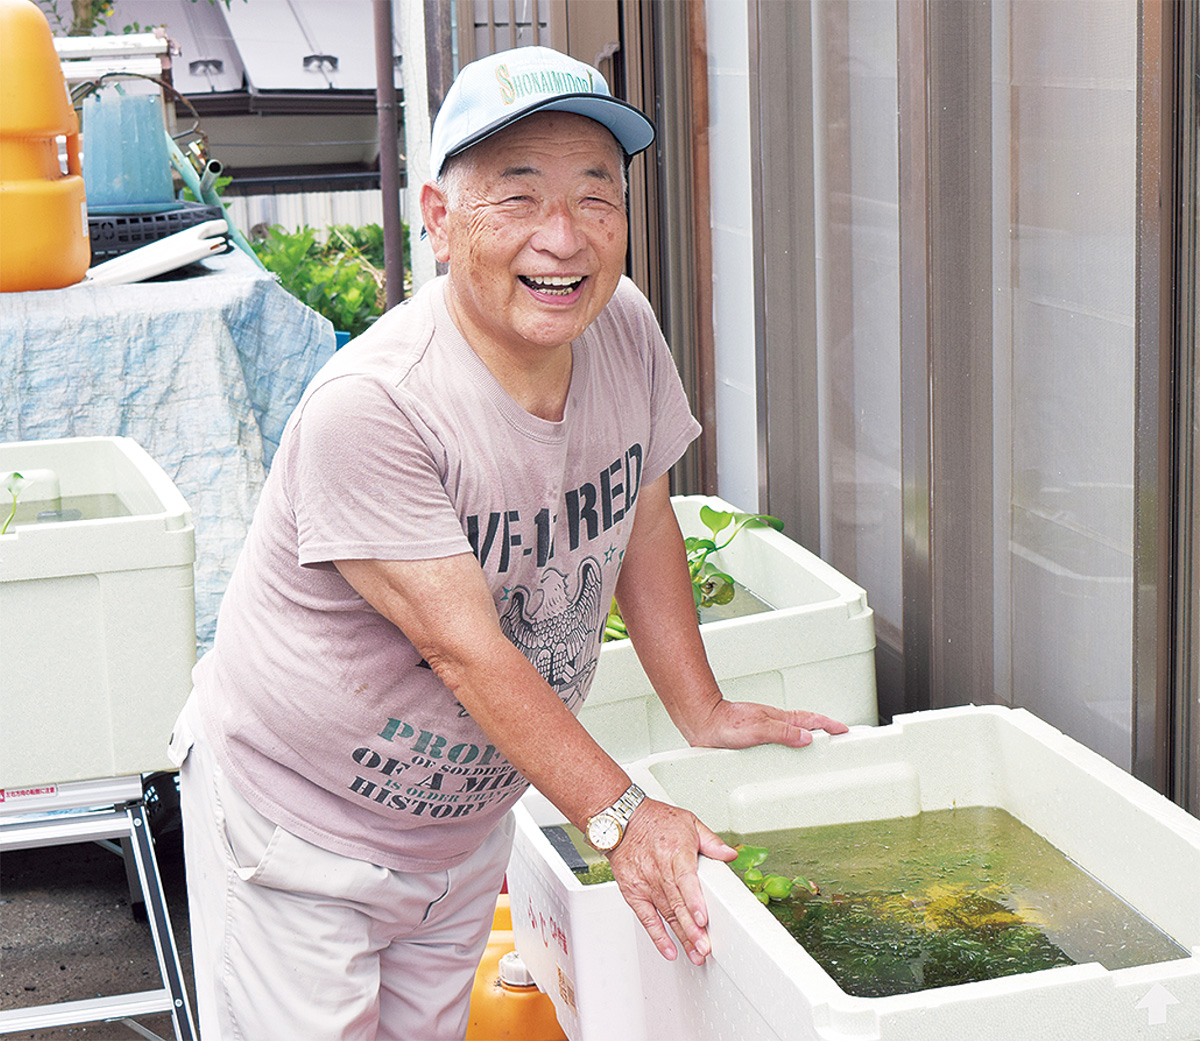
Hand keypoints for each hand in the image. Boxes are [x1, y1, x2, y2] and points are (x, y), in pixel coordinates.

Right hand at [606, 798, 736, 965]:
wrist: (620, 820)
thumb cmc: (654, 820)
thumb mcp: (689, 822)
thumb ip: (711, 841)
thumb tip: (730, 854)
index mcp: (676, 852)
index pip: (685, 880)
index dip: (694, 901)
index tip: (702, 919)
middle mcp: (660, 871)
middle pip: (677, 904)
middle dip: (691, 929)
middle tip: (704, 948)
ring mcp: (646, 884)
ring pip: (666, 914)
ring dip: (681, 936)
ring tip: (694, 953)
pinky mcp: (634, 893)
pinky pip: (646, 918)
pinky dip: (657, 935)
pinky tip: (669, 949)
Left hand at [687, 699, 848, 749]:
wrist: (703, 722)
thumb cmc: (725, 724)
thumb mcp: (758, 730)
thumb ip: (783, 734)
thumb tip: (807, 738)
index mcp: (778, 718)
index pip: (810, 720)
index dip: (828, 725)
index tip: (843, 730)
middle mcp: (773, 721)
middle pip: (804, 724)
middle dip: (822, 729)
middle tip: (836, 737)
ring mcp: (764, 727)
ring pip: (791, 731)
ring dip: (806, 736)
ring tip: (817, 746)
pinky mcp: (753, 736)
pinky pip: (778, 739)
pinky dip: (788, 742)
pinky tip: (786, 750)